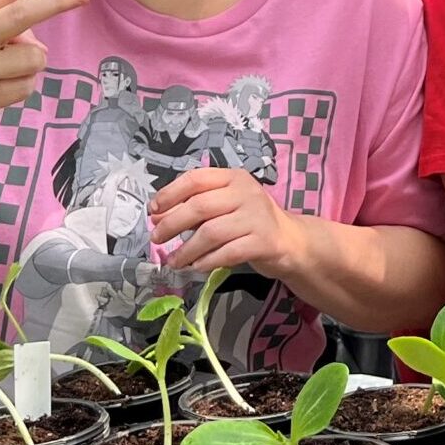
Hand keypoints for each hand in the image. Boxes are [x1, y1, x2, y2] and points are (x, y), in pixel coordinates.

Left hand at [149, 168, 315, 277]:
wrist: (291, 240)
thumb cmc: (250, 221)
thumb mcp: (223, 206)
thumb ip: (193, 207)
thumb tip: (157, 216)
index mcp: (233, 178)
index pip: (195, 179)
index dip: (169, 194)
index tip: (153, 211)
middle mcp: (246, 193)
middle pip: (200, 206)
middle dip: (172, 224)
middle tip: (156, 239)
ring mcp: (257, 217)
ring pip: (211, 233)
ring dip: (186, 250)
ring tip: (174, 262)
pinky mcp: (264, 242)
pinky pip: (227, 253)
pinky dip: (207, 261)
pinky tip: (196, 267)